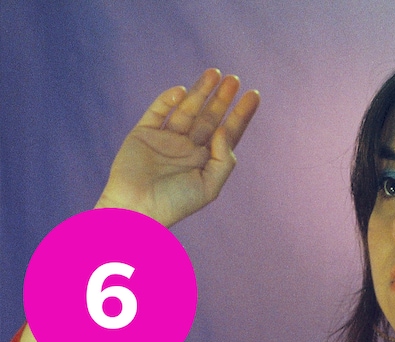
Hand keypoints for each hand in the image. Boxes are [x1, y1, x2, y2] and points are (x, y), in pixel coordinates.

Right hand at [95, 69, 259, 226]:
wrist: (135, 211)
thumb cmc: (174, 204)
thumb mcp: (209, 186)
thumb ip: (223, 159)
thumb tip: (225, 129)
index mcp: (205, 161)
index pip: (228, 132)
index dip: (241, 114)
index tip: (253, 94)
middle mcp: (187, 147)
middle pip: (209, 117)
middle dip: (222, 98)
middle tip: (234, 79)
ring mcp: (166, 139)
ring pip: (186, 109)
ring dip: (200, 91)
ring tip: (214, 73)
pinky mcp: (143, 134)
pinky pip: (158, 111)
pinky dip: (168, 100)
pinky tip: (182, 92)